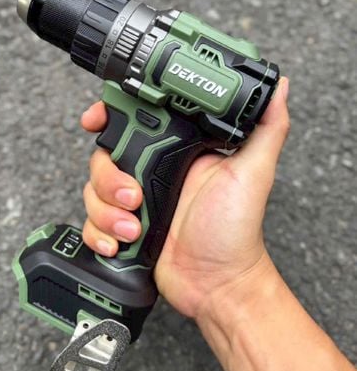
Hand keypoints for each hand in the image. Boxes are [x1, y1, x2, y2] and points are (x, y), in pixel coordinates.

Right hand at [80, 77, 289, 319]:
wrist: (218, 283)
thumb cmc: (236, 230)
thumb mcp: (253, 172)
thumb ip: (266, 128)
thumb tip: (278, 87)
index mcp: (175, 151)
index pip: (132, 121)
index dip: (109, 116)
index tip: (96, 120)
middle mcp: (150, 171)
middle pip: (103, 156)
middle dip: (109, 178)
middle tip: (135, 197)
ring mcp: (133, 200)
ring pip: (93, 190)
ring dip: (107, 211)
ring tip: (134, 228)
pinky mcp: (121, 228)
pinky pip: (91, 223)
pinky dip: (99, 234)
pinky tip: (121, 244)